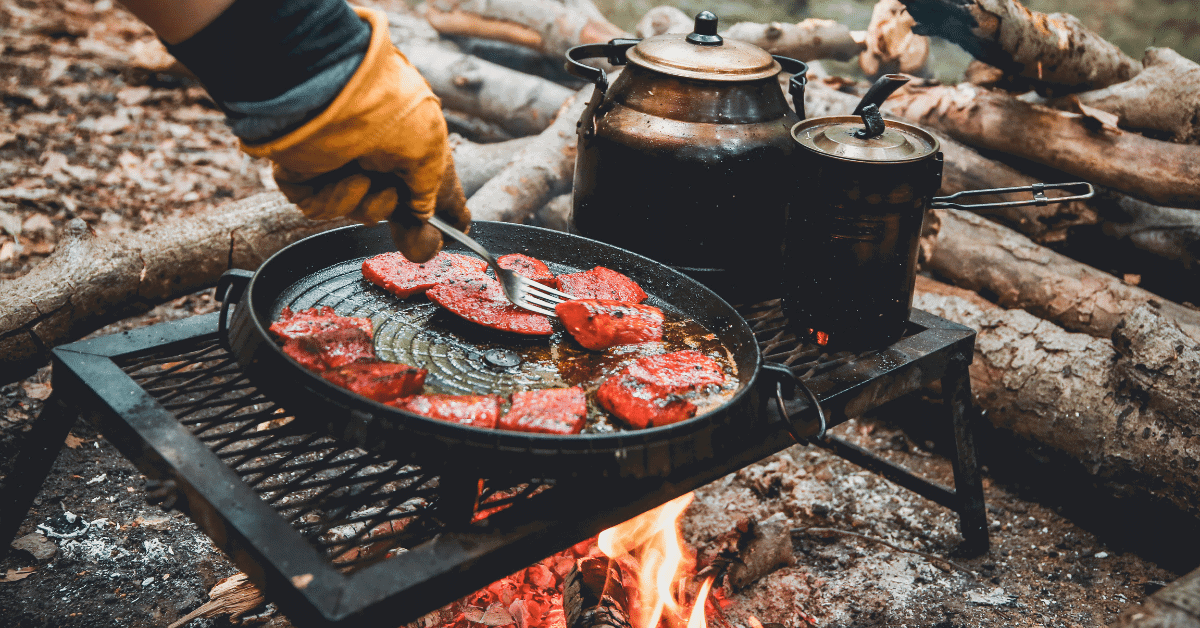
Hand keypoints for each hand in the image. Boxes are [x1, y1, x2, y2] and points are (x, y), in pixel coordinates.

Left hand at [240, 7, 468, 261]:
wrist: (343, 96)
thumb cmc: (394, 114)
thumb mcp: (432, 159)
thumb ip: (430, 198)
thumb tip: (426, 224)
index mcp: (404, 140)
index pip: (422, 185)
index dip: (436, 211)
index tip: (453, 233)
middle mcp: (371, 150)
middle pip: (389, 206)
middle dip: (404, 221)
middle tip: (417, 230)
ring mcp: (336, 163)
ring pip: (358, 211)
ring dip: (371, 205)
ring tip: (369, 176)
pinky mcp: (302, 174)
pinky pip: (321, 209)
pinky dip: (339, 200)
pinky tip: (347, 176)